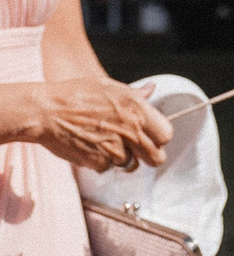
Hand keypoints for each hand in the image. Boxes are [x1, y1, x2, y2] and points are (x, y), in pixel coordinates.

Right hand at [28, 79, 171, 171]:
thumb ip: (135, 94)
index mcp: (139, 110)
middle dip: (148, 156)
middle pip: (157, 158)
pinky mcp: (97, 161)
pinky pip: (106, 168)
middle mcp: (131, 130)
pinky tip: (89, 147)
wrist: (45, 110)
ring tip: (104, 142)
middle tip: (135, 149)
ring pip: (130, 165)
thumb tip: (151, 89)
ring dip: (120, 158)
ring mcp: (115, 148)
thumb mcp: (109, 87)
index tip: (150, 136)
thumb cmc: (76, 95)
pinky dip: (99, 162)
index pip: (166, 135)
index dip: (159, 137)